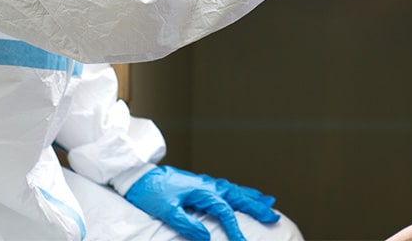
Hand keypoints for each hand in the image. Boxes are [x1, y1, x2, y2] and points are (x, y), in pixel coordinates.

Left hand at [123, 165, 279, 240]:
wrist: (139, 176)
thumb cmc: (151, 192)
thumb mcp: (168, 211)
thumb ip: (188, 224)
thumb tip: (206, 237)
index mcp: (202, 191)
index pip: (225, 212)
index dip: (235, 228)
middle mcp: (208, 185)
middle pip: (238, 196)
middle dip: (256, 206)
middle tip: (273, 215)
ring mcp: (205, 183)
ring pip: (234, 190)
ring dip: (251, 196)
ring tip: (267, 201)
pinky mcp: (199, 184)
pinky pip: (226, 187)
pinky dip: (238, 191)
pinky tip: (241, 193)